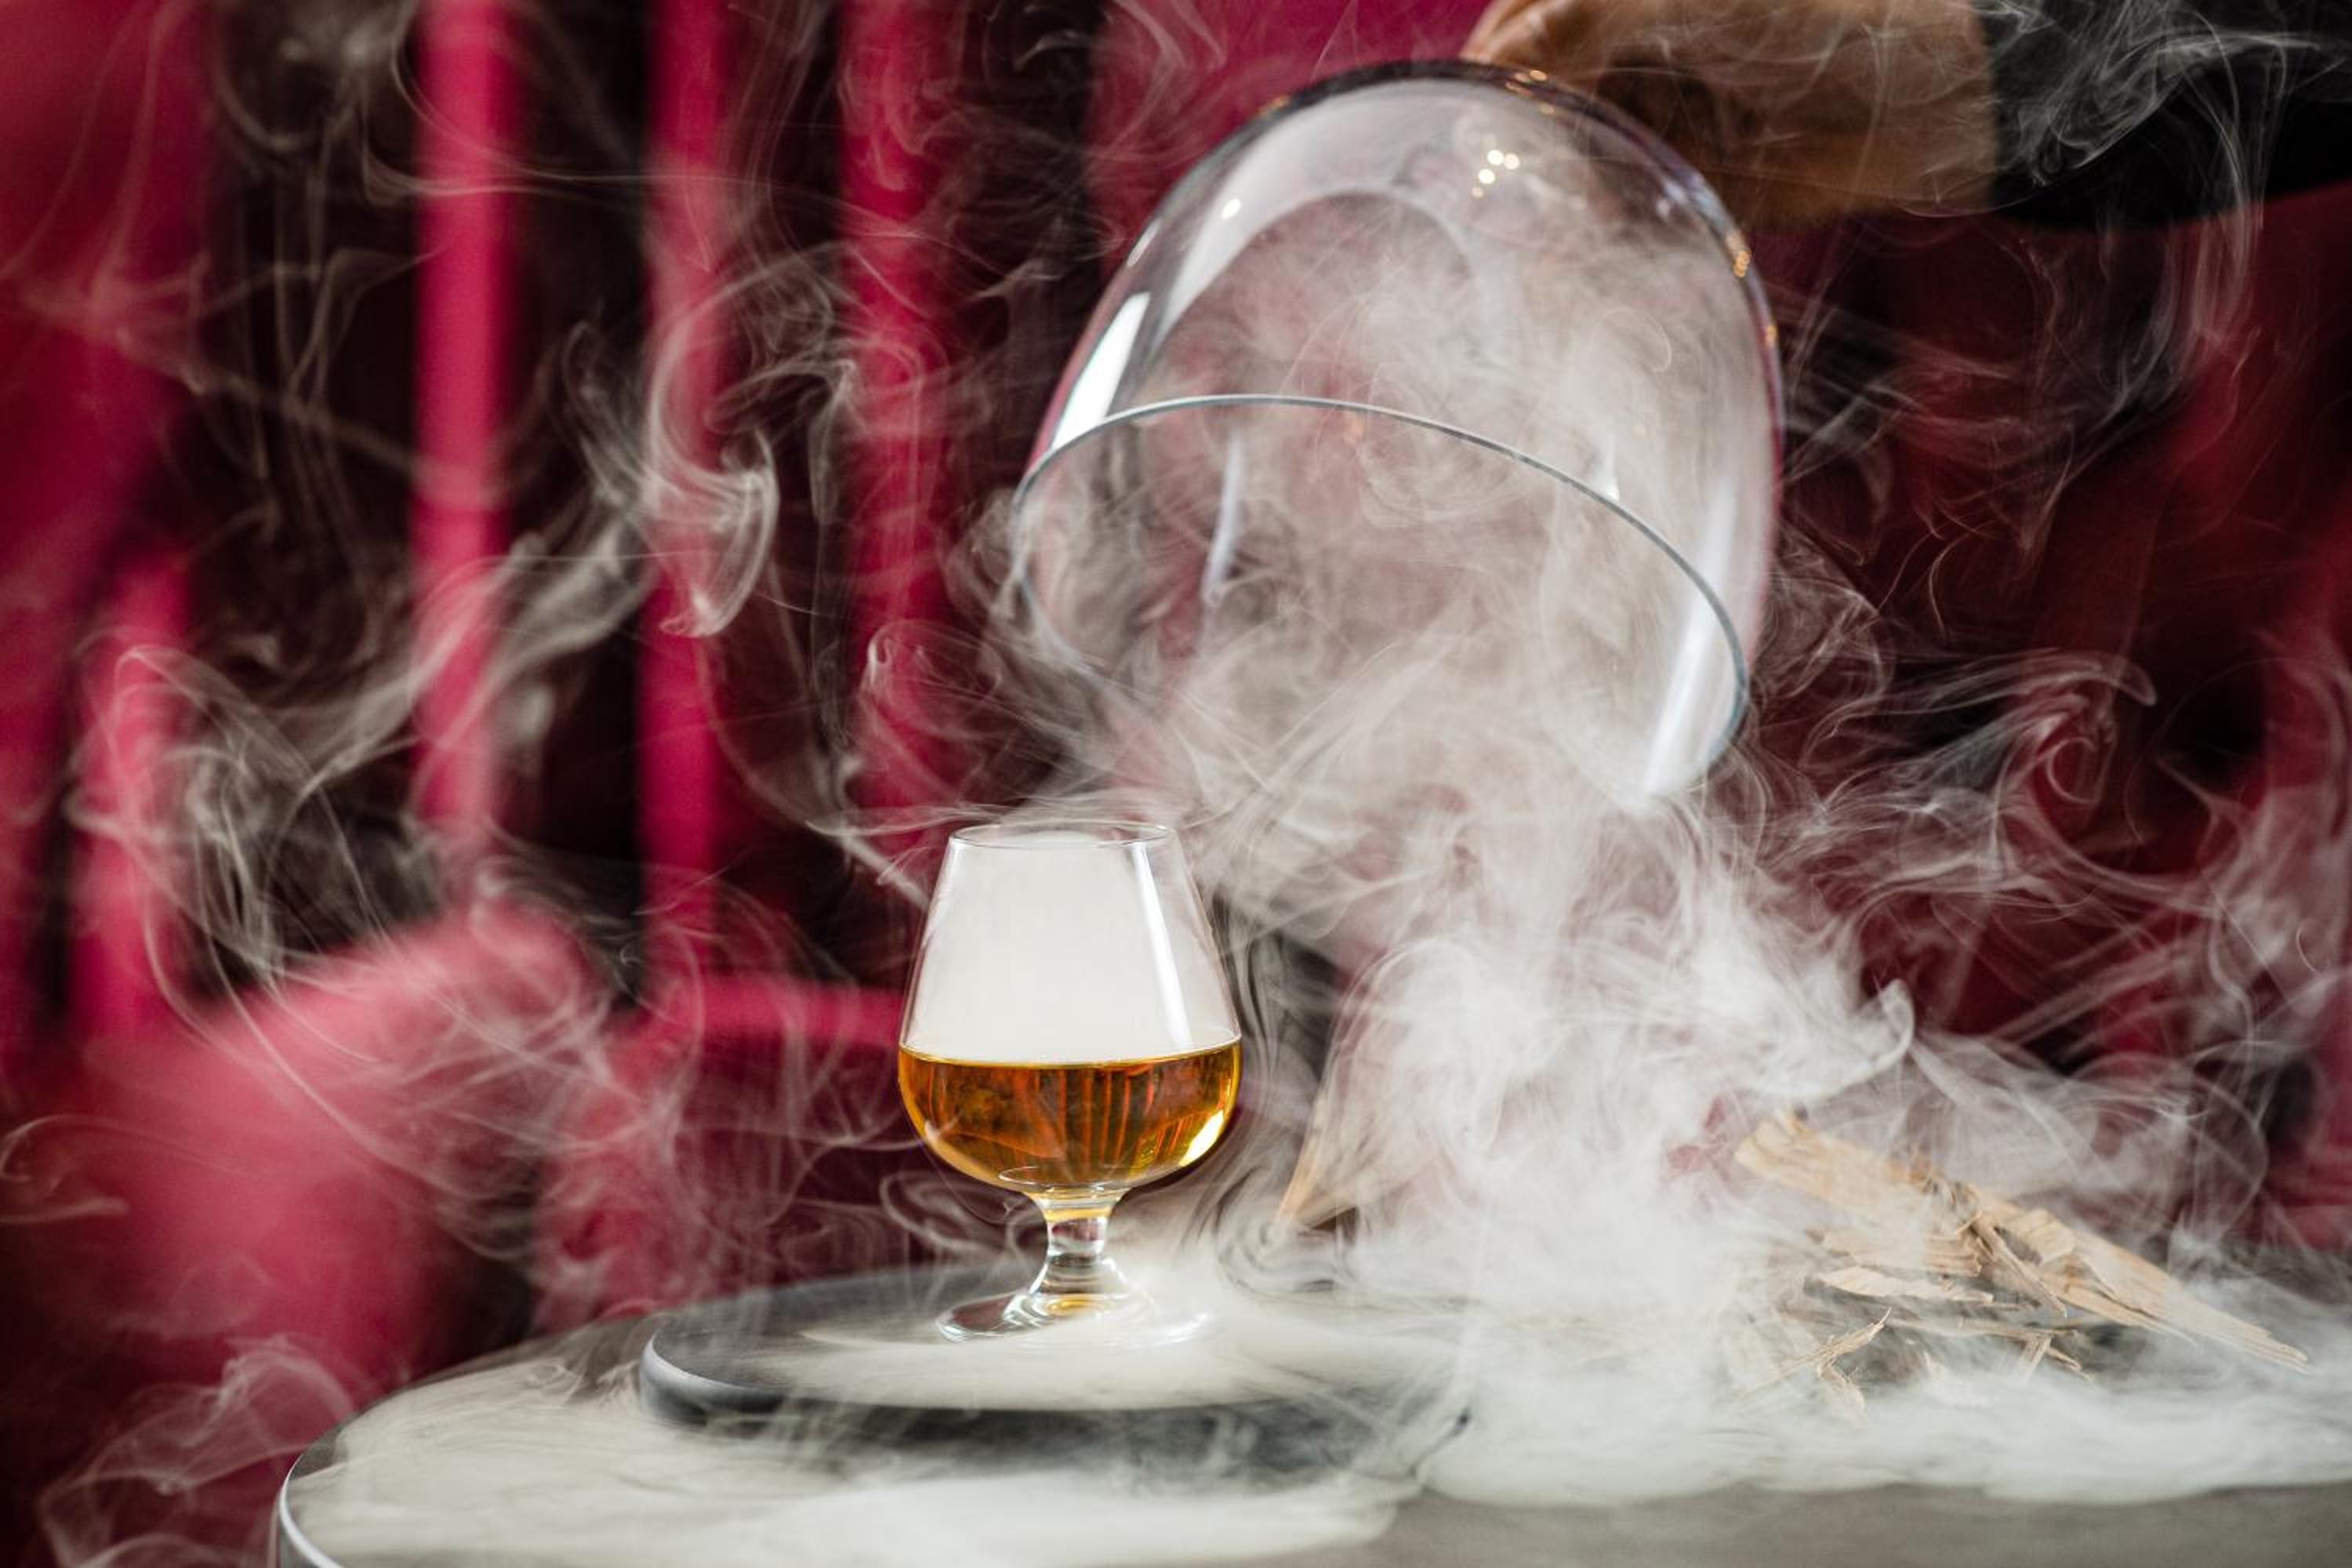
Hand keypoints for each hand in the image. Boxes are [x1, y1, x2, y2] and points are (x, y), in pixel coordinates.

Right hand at [1464, 0, 1999, 227]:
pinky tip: (1575, 259)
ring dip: (1540, 209)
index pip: (1508, 40)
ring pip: (1558, 174)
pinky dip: (1590, 244)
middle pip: (1522, 114)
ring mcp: (1646, 127)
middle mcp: (1617, 62)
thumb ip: (1574, 25)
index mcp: (1606, 6)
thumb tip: (1483, 78)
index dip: (1478, 84)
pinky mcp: (1676, 191)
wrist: (1928, 102)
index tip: (1454, 132)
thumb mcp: (1679, 1)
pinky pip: (1610, 223)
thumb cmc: (1819, 17)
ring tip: (1532, 236)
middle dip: (1499, 157)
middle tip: (1483, 199)